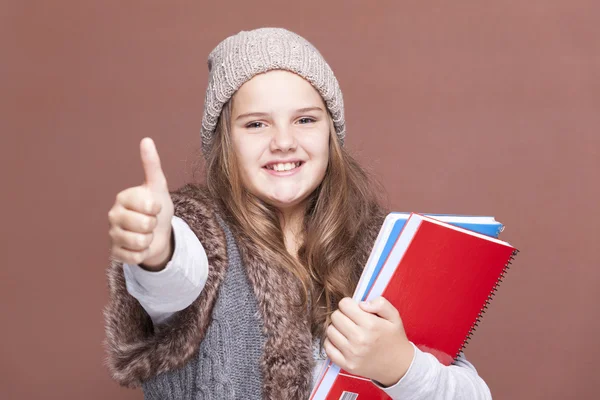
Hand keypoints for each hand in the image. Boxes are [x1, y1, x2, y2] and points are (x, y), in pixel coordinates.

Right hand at [108, 138, 174, 269]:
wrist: (158, 233)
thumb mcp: (158, 186)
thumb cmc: (157, 207)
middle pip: (144, 226)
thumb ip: (152, 165)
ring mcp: (112, 235)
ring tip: (145, 233)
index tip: (154, 207)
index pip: (150, 206)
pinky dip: (143, 254)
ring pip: (140, 242)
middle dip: (154, 225)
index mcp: (123, 197)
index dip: (158, 209)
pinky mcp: (114, 253)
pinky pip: (135, 257)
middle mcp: (113, 215)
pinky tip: (139, 246)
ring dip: (149, 240)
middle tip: (150, 221)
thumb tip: (146, 139)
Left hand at [324, 296, 414, 386]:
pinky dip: (332, 343)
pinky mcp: (347, 365)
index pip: (344, 304)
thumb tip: (361, 303)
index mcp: (371, 325)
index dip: (349, 304)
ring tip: (348, 331)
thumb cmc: (394, 338)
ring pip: (330, 331)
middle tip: (352, 320)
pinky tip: (342, 341)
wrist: (398, 366)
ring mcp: (352, 354)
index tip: (354, 309)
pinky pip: (328, 348)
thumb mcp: (394, 316)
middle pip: (335, 316)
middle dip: (342, 315)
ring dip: (337, 328)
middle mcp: (360, 339)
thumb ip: (380, 303)